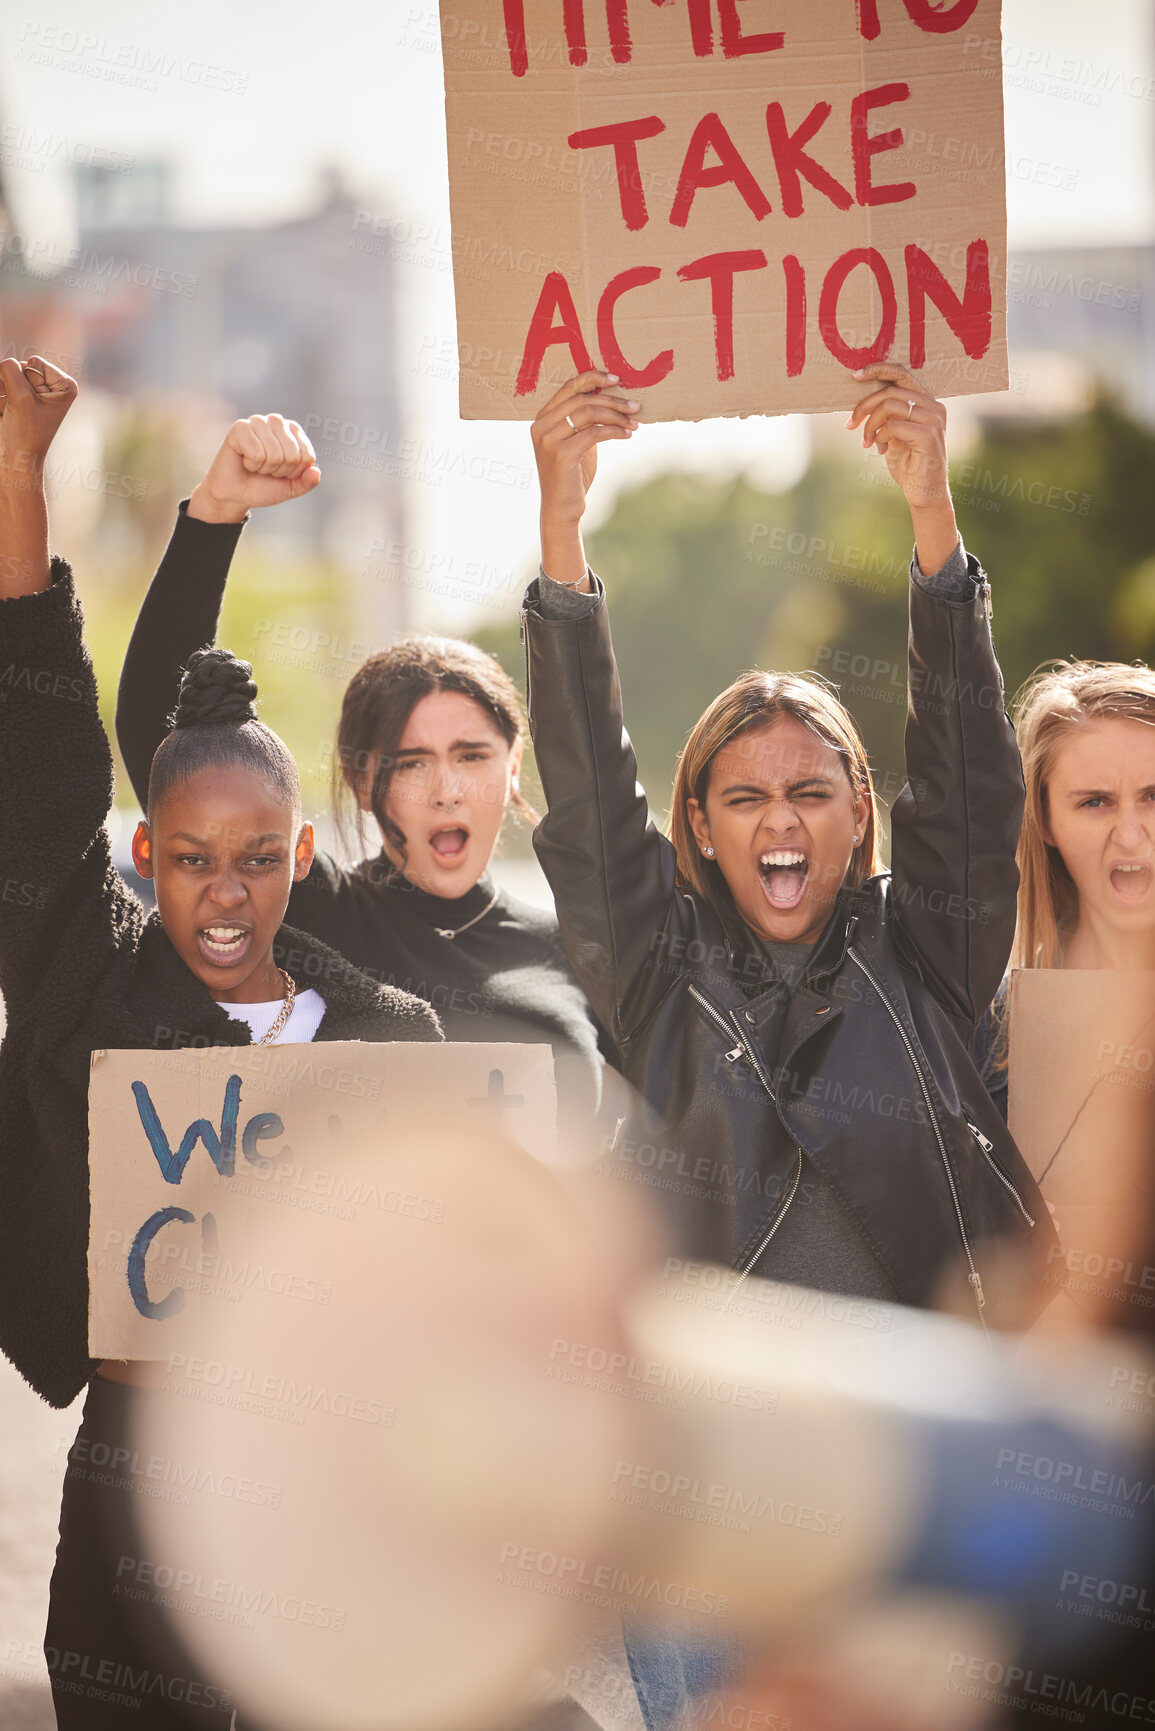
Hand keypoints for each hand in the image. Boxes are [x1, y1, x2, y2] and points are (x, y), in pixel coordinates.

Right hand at [0, 356, 78, 486]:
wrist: (15, 460)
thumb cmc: (25, 432)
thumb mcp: (20, 396)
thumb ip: (10, 368)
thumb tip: (4, 361)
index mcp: (64, 385)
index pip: (33, 363)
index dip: (26, 383)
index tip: (34, 407)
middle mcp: (51, 385)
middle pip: (20, 366)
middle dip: (13, 387)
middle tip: (20, 412)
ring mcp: (34, 390)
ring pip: (6, 374)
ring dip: (3, 393)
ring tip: (12, 413)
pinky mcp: (18, 397)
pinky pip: (0, 384)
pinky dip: (0, 398)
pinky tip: (6, 413)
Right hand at [187, 414, 320, 524]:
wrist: (235, 494)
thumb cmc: (263, 486)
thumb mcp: (291, 488)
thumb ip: (307, 482)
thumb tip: (315, 471)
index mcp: (294, 431)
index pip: (307, 456)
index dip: (294, 473)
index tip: (281, 472)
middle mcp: (277, 421)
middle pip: (292, 456)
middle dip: (279, 471)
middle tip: (265, 469)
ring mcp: (258, 421)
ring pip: (275, 455)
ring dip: (264, 468)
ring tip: (255, 464)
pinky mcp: (240, 427)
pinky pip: (257, 453)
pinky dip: (251, 464)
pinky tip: (244, 460)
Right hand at [531, 371, 638, 585]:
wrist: (562, 508)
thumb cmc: (572, 475)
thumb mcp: (578, 441)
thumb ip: (586, 420)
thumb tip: (611, 397)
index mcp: (542, 418)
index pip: (568, 388)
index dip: (593, 378)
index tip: (617, 379)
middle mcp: (541, 426)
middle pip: (582, 399)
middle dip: (612, 400)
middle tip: (635, 406)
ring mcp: (548, 439)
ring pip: (589, 413)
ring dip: (616, 416)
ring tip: (634, 423)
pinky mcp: (560, 454)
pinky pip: (594, 433)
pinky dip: (614, 431)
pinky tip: (627, 435)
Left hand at [845, 362, 949, 510]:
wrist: (923, 492)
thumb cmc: (907, 463)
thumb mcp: (893, 433)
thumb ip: (885, 414)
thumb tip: (862, 399)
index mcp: (926, 401)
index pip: (901, 374)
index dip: (877, 370)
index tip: (854, 376)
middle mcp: (934, 406)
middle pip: (889, 390)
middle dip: (864, 407)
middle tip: (851, 425)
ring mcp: (934, 419)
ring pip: (889, 405)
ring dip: (870, 424)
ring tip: (867, 441)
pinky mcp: (928, 435)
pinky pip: (893, 425)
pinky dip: (880, 436)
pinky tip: (880, 449)